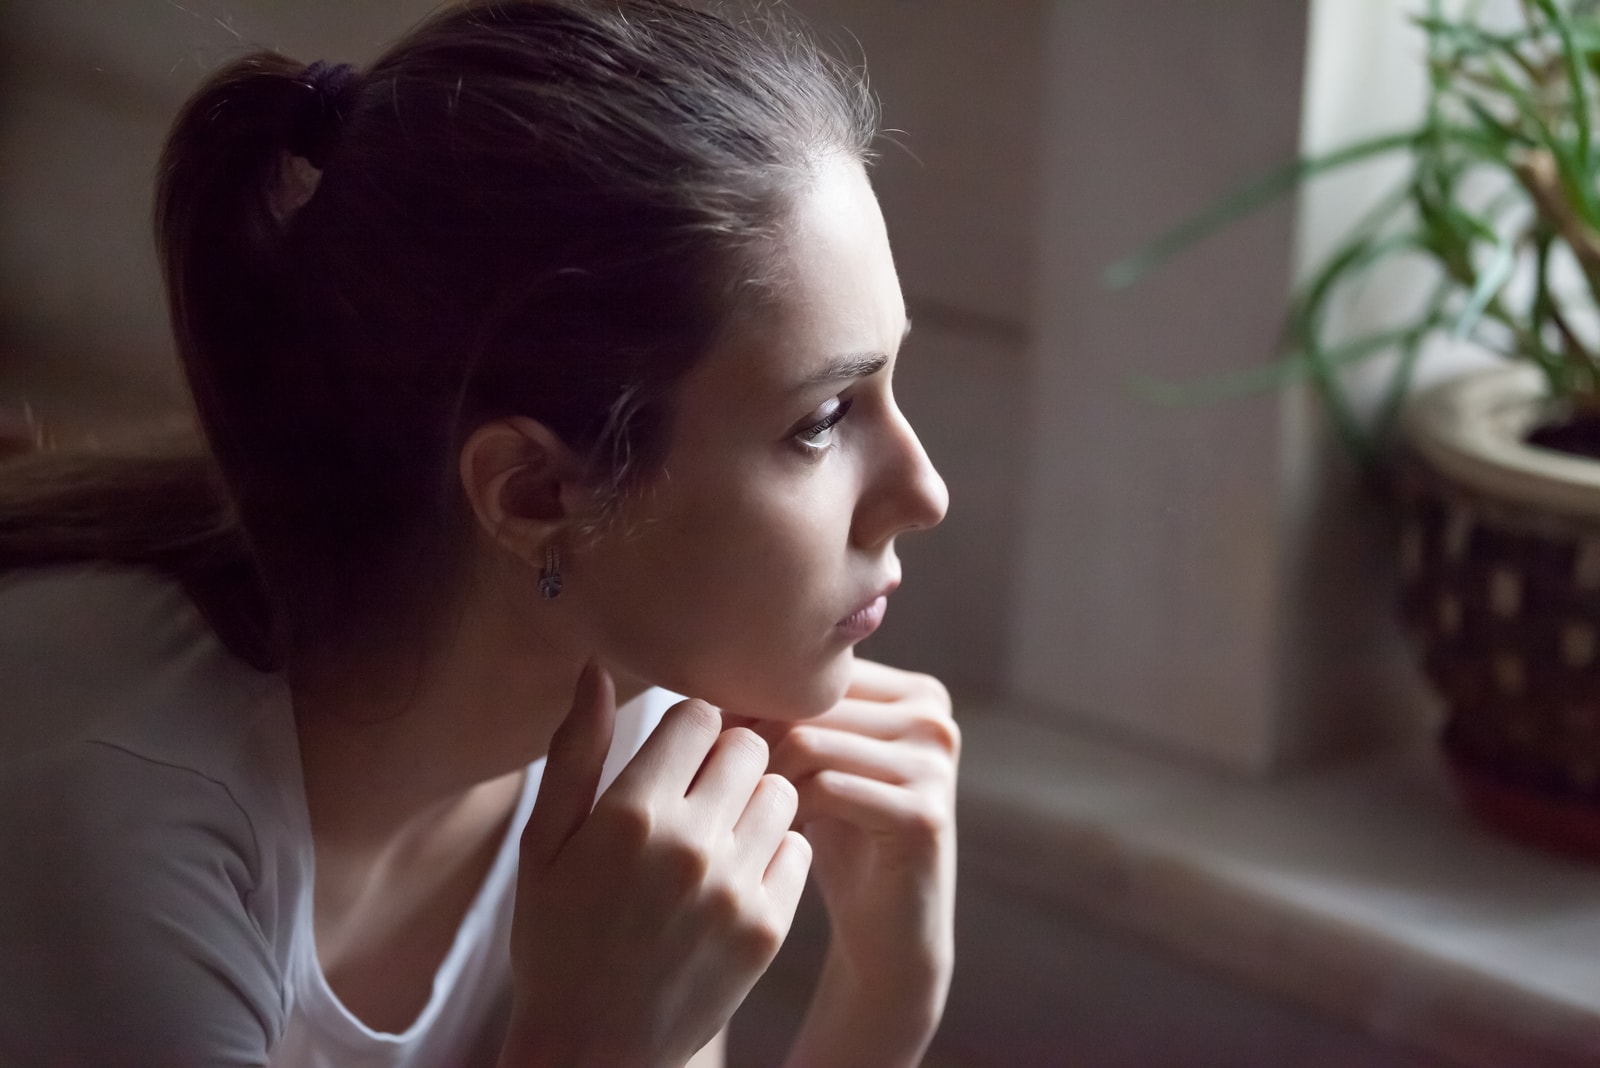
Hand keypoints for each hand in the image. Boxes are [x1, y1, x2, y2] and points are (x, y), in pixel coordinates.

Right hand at [499, 663, 811, 1067]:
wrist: (592, 1049)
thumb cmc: (556, 939)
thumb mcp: (543, 845)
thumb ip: (575, 751)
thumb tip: (596, 666)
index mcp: (631, 814)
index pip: (700, 714)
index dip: (688, 727)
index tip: (674, 753)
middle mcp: (690, 844)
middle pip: (750, 745)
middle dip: (727, 756)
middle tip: (700, 788)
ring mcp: (735, 888)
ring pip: (782, 790)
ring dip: (756, 799)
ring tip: (719, 830)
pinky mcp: (768, 928)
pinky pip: (799, 848)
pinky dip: (776, 851)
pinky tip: (736, 873)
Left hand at [745, 659, 959, 1066]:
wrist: (888, 935)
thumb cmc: (839, 839)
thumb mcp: (818, 762)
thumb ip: (792, 710)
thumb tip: (708, 665)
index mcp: (916, 691)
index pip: (812, 671)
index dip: (753, 702)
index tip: (713, 746)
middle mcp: (934, 717)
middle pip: (806, 702)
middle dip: (752, 740)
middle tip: (715, 784)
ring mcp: (935, 763)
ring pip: (808, 741)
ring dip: (761, 778)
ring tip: (740, 812)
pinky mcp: (924, 813)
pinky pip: (824, 788)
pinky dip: (782, 812)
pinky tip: (770, 838)